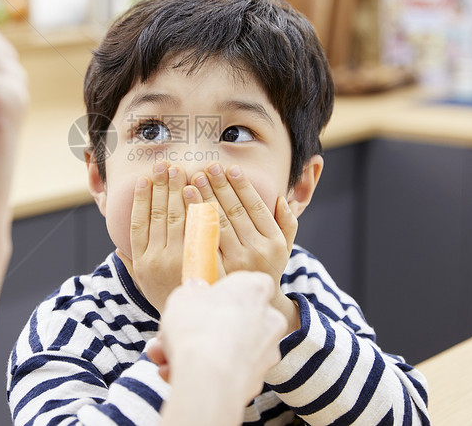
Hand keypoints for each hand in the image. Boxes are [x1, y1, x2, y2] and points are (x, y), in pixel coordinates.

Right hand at [127, 162, 215, 313]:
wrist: (199, 326)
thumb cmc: (171, 299)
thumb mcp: (146, 286)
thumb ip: (133, 265)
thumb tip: (119, 250)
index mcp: (142, 262)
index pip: (138, 223)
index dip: (140, 200)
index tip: (143, 179)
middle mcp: (158, 259)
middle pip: (159, 215)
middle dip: (162, 187)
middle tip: (165, 165)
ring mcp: (181, 259)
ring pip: (178, 217)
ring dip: (179, 190)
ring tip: (181, 170)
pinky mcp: (203, 261)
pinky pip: (200, 228)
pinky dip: (199, 207)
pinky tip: (200, 192)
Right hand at [150, 272, 287, 421]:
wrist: (207, 380)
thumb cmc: (196, 330)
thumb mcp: (182, 298)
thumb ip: (191, 292)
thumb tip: (196, 290)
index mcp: (255, 290)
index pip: (253, 282)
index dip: (228, 290)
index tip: (205, 298)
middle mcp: (269, 320)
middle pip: (237, 319)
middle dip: (204, 328)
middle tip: (176, 332)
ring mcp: (266, 352)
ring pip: (229, 348)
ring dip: (198, 352)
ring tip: (164, 356)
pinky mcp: (257, 380)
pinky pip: (228, 371)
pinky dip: (206, 372)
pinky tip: (174, 374)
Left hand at [189, 163, 297, 319]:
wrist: (249, 303)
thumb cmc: (265, 267)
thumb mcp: (283, 247)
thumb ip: (287, 223)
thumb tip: (282, 199)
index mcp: (273, 242)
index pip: (256, 207)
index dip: (243, 186)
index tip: (231, 168)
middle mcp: (255, 252)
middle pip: (234, 212)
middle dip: (220, 187)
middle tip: (208, 167)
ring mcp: (234, 263)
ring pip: (216, 225)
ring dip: (203, 200)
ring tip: (192, 181)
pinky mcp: (214, 272)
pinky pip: (201, 243)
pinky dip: (192, 224)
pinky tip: (184, 209)